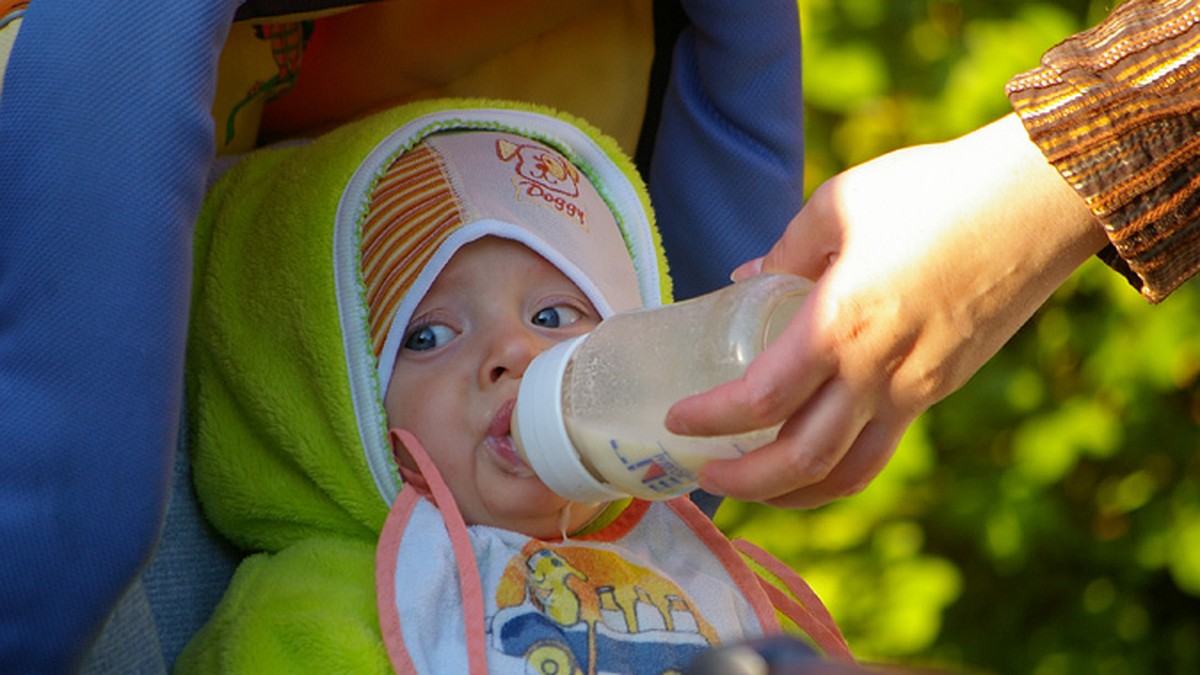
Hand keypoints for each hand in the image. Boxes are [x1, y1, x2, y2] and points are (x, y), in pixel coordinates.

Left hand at [665, 114, 1108, 507]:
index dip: (710, 420)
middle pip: (801, 460)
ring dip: (792, 493)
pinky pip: (883, 449)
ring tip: (753, 484)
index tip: (676, 419)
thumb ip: (786, 250)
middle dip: (743, 480)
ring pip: (848, 473)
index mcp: (842, 322)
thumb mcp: (839, 205)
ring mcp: (918, 387)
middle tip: (702, 472)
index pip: (760, 401)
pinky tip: (814, 455)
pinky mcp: (944, 386)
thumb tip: (745, 276)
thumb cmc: (934, 189)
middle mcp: (879, 371)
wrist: (1042, 200)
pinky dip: (838, 468)